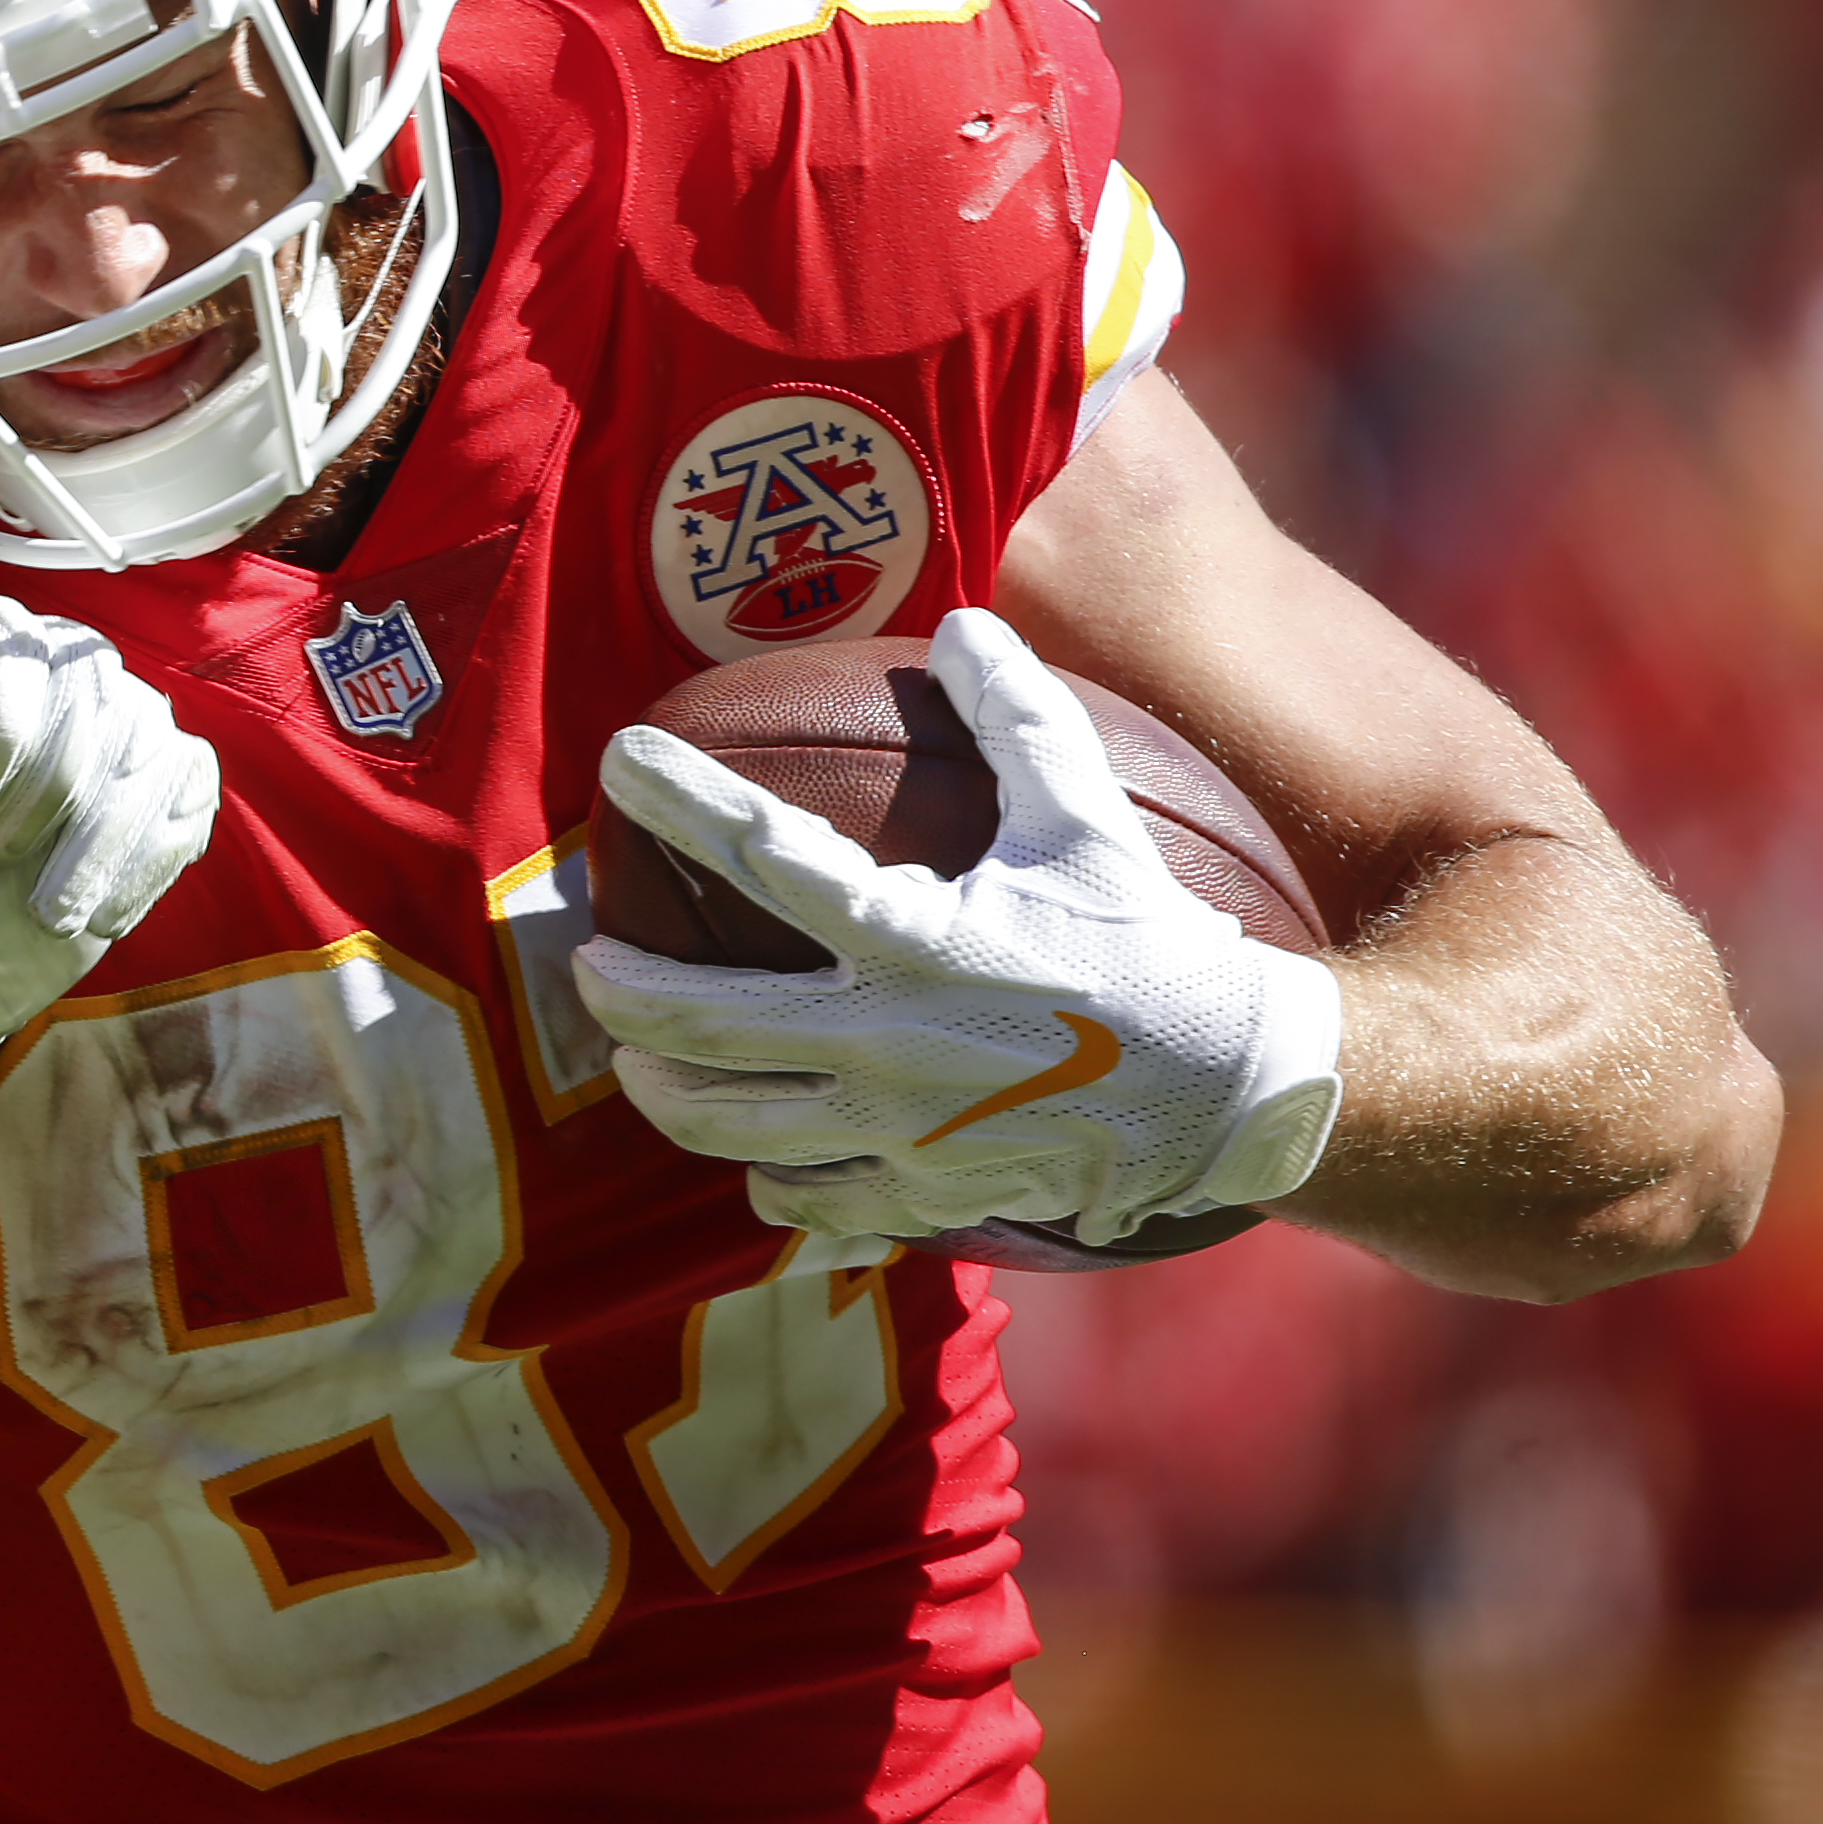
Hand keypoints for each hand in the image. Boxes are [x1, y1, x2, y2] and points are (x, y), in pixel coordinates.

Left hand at [0, 598, 220, 1076]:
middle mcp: (32, 667)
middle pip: (83, 672)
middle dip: (52, 779)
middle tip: (1, 856)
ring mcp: (101, 717)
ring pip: (144, 728)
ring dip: (103, 835)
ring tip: (50, 915)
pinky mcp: (151, 775)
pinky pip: (186, 781)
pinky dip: (148, 855)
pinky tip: (100, 916)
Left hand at [573, 608, 1343, 1246]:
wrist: (1233, 1096)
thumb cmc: (1153, 945)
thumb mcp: (1088, 820)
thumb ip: (1020, 720)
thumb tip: (965, 624)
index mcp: (914, 939)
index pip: (763, 853)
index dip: (681, 797)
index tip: (622, 760)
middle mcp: (883, 1043)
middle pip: (695, 1022)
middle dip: (619, 990)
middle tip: (590, 963)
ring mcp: (893, 1133)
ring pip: (721, 1124)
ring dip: (662, 1088)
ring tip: (639, 1059)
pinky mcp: (917, 1196)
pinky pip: (802, 1199)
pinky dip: (764, 1176)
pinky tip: (752, 1150)